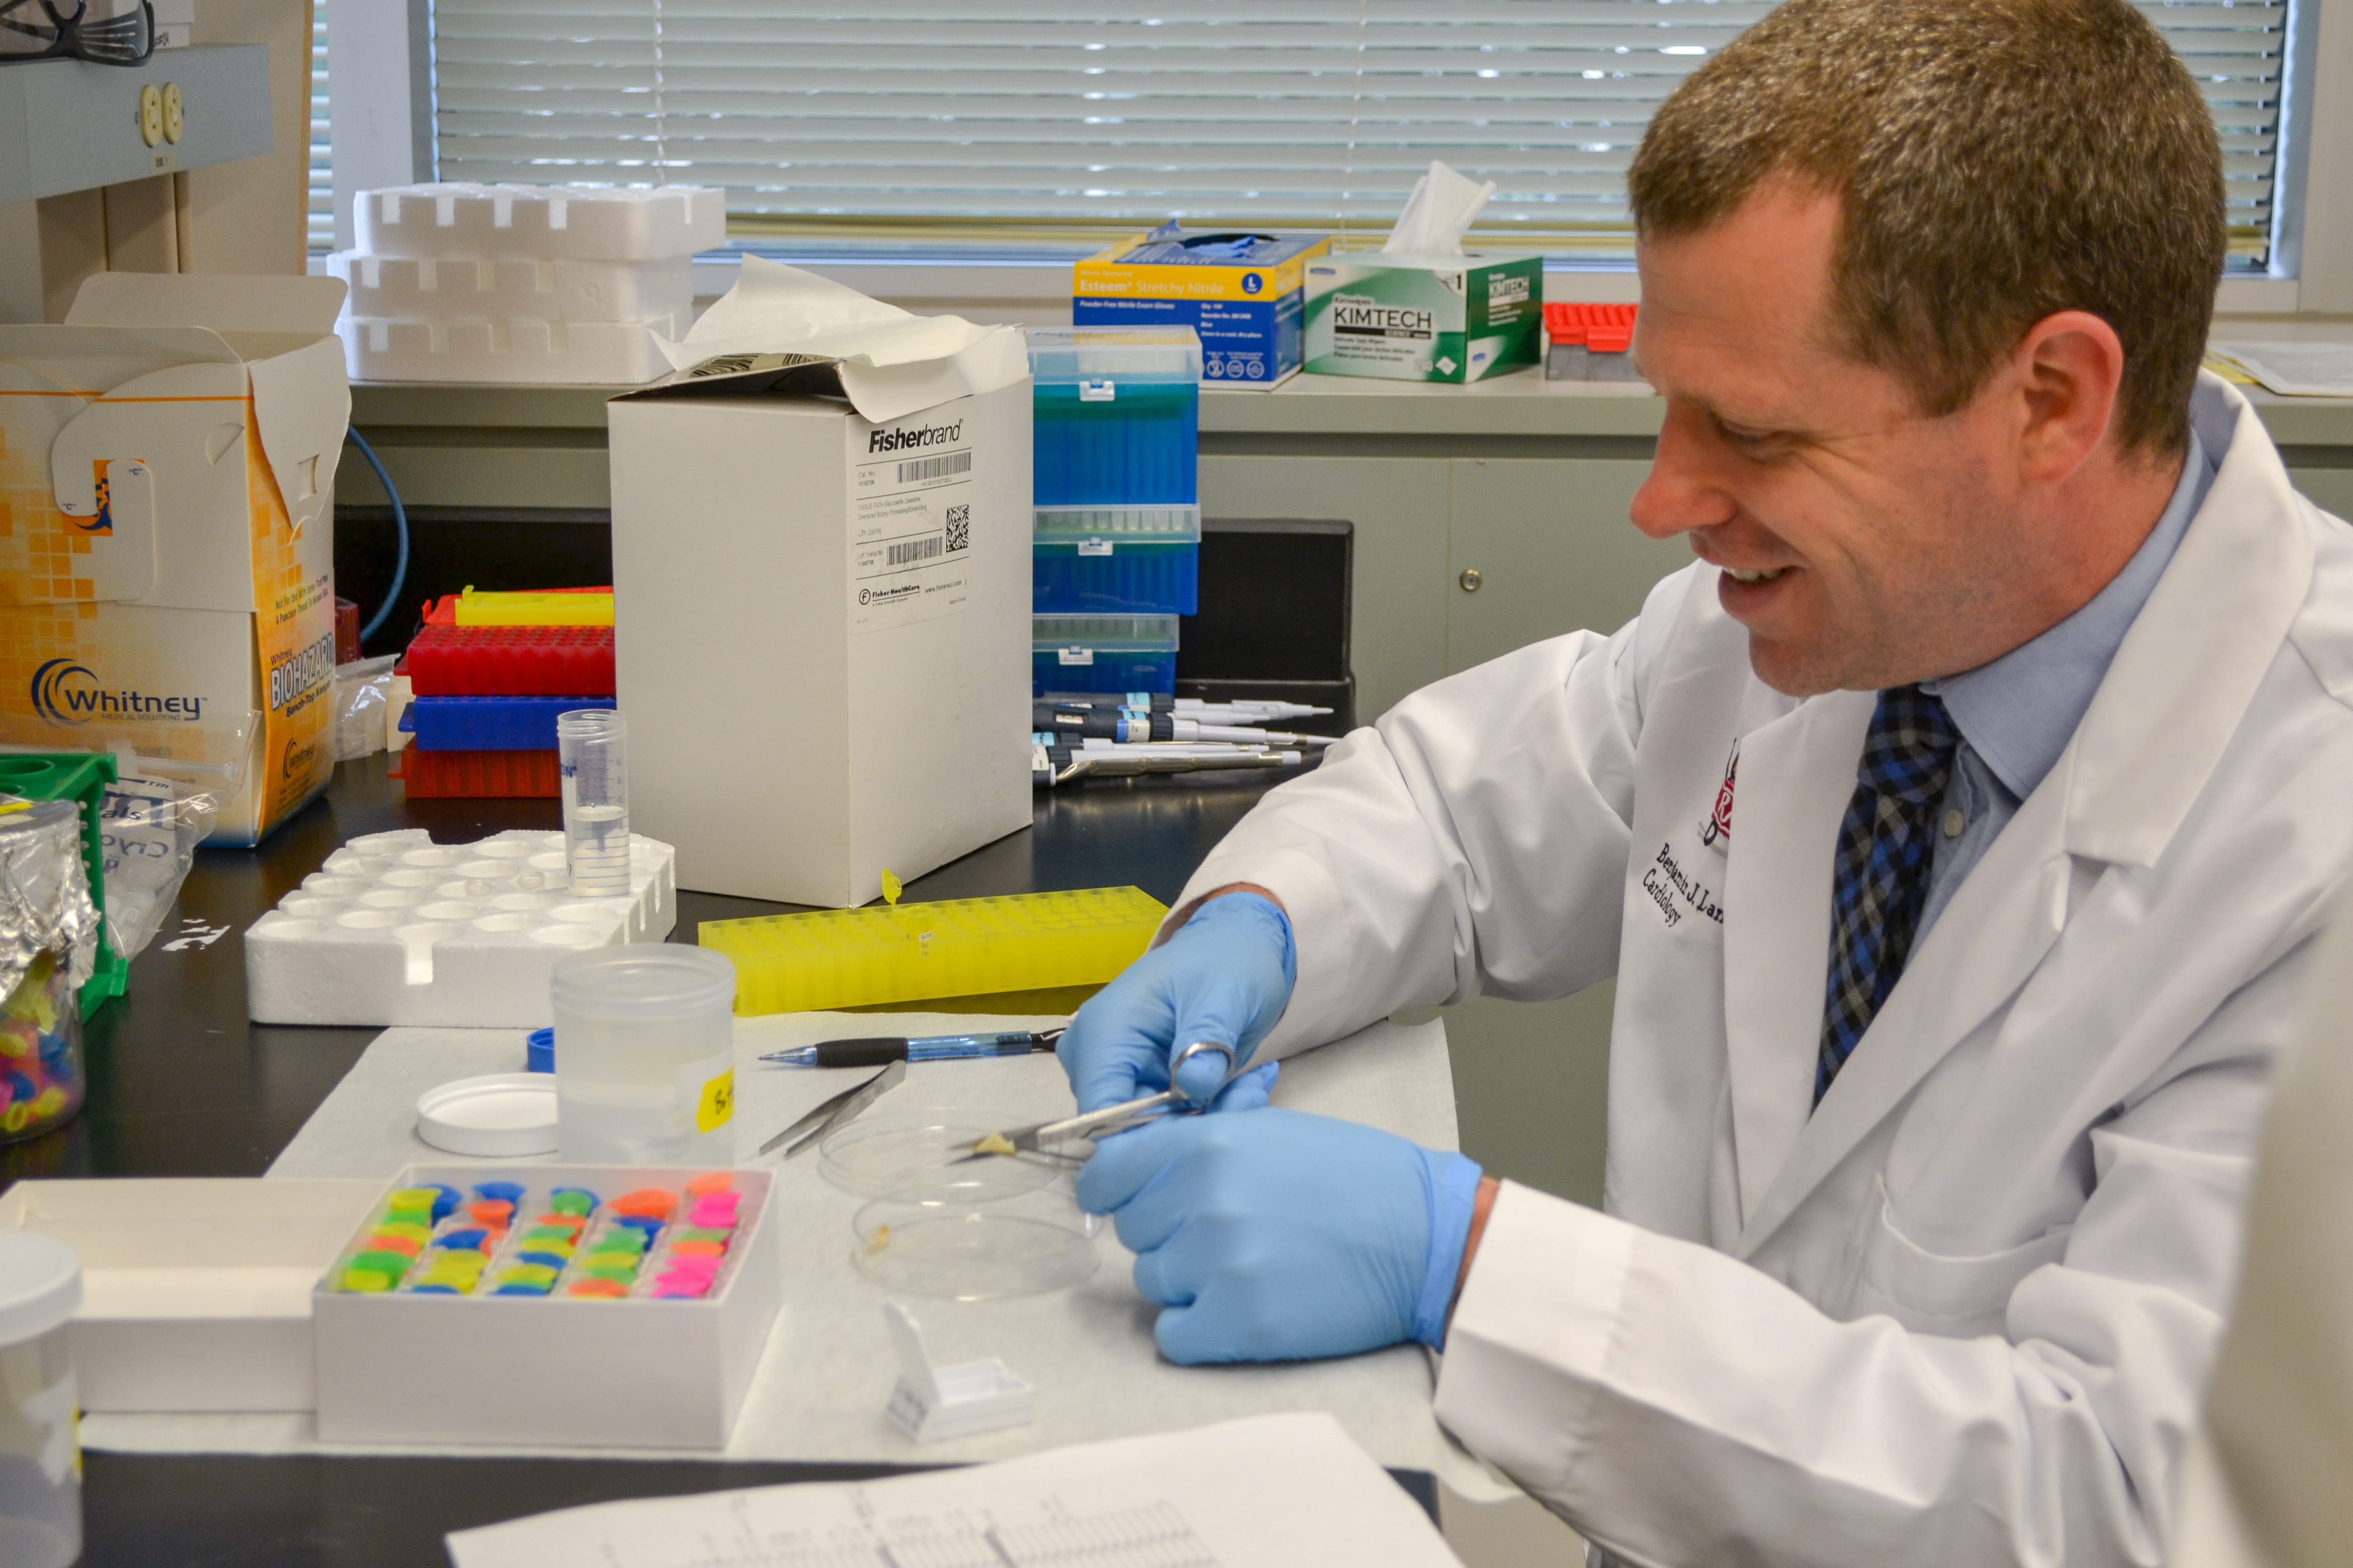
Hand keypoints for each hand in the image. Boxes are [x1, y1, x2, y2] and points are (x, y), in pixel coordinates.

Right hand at [1058, 892, 1295, 1112]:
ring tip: (1249, 1087)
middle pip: (1125, 1126)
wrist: (1231, 949)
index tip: (1201, 1130)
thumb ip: (1207, 1039)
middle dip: (1188, 1125)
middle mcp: (1095, 1056)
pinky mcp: (1136, 1083)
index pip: (1100, 1108)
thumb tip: (1193, 1089)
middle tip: (1246, 1098)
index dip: (1145, 1136)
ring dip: (1202, 1119)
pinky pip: (1163, 1120)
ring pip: (1149, 1128)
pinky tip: (1238, 1087)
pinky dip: (1203, 1113)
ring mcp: (1113, 1071)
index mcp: (1105, 1028)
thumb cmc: (1225, 962)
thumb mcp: (1225, 995)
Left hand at [1077, 1108, 1483, 1363]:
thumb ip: (1195, 1147)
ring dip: (1188, 1282)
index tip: (1133, 1201)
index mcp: (1206, 1145)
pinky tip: (1239, 1309)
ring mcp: (1219, 1265)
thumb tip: (1131, 1168)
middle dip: (1167, 1235)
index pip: (1106, 1176)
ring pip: (1154, 1284)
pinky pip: (1174, 1337)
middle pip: (1134, 1233)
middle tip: (1225, 1234)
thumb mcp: (1267, 1133)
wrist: (1424, 1235)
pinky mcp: (1240, 1324)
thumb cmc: (1352, 1176)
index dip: (1114, 1191)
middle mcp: (1202, 1202)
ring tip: (1248, 1267)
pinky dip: (1198, 1330)